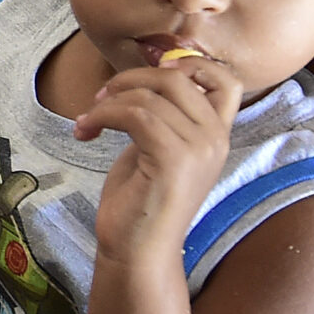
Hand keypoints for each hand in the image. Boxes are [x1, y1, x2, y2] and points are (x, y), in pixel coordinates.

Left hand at [75, 58, 241, 259]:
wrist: (136, 249)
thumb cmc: (140, 199)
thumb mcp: (156, 147)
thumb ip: (162, 115)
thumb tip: (144, 76)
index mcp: (217, 135)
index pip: (227, 80)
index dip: (190, 64)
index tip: (148, 73)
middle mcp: (216, 139)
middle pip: (178, 77)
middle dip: (132, 77)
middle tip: (101, 97)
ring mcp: (199, 149)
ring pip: (150, 95)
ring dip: (108, 101)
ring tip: (88, 120)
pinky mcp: (174, 160)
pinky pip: (135, 114)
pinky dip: (102, 115)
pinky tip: (86, 131)